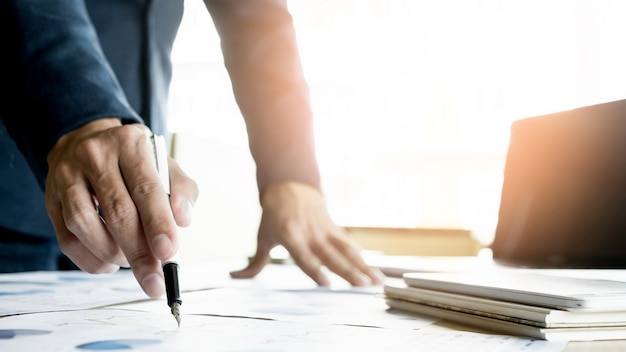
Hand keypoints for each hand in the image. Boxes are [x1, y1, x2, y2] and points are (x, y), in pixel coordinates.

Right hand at [45, 118, 198, 296]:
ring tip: (132, 262)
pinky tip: (110, 262)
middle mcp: (95, 156)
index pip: (146, 188)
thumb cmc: (136, 162)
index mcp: (130, 144)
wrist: (88, 142)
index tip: (169, 253)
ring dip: (112, 254)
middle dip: (139, 252)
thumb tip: (183, 220)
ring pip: (84, 225)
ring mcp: (67, 177)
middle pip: (117, 211)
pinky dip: (92, 260)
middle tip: (155, 279)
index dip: (158, 223)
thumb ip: (182, 190)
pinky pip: (67, 239)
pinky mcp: (51, 200)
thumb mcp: (165, 165)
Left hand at [230, 181, 383, 285]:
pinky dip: (362, 258)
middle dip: (349, 272)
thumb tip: (234, 276)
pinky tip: (374, 272)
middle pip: (332, 256)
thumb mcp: (262, 237)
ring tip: (377, 282)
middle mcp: (311, 234)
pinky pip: (350, 244)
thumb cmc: (273, 216)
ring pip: (347, 250)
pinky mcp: (334, 228)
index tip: (328, 285)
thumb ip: (254, 263)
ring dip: (363, 266)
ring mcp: (325, 230)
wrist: (289, 185)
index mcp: (291, 237)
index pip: (305, 258)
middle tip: (363, 286)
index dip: (316, 271)